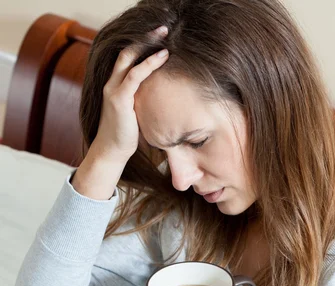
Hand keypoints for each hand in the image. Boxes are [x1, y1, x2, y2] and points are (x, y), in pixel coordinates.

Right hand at [93, 25, 168, 162]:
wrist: (112, 151)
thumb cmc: (126, 135)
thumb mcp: (136, 112)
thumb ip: (143, 99)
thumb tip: (162, 96)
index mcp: (116, 85)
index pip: (127, 57)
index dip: (142, 44)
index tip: (159, 37)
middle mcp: (112, 83)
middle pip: (127, 51)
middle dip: (145, 37)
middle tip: (163, 28)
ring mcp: (114, 89)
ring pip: (129, 58)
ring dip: (148, 44)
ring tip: (165, 35)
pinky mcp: (119, 99)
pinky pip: (135, 75)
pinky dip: (150, 63)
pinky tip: (163, 56)